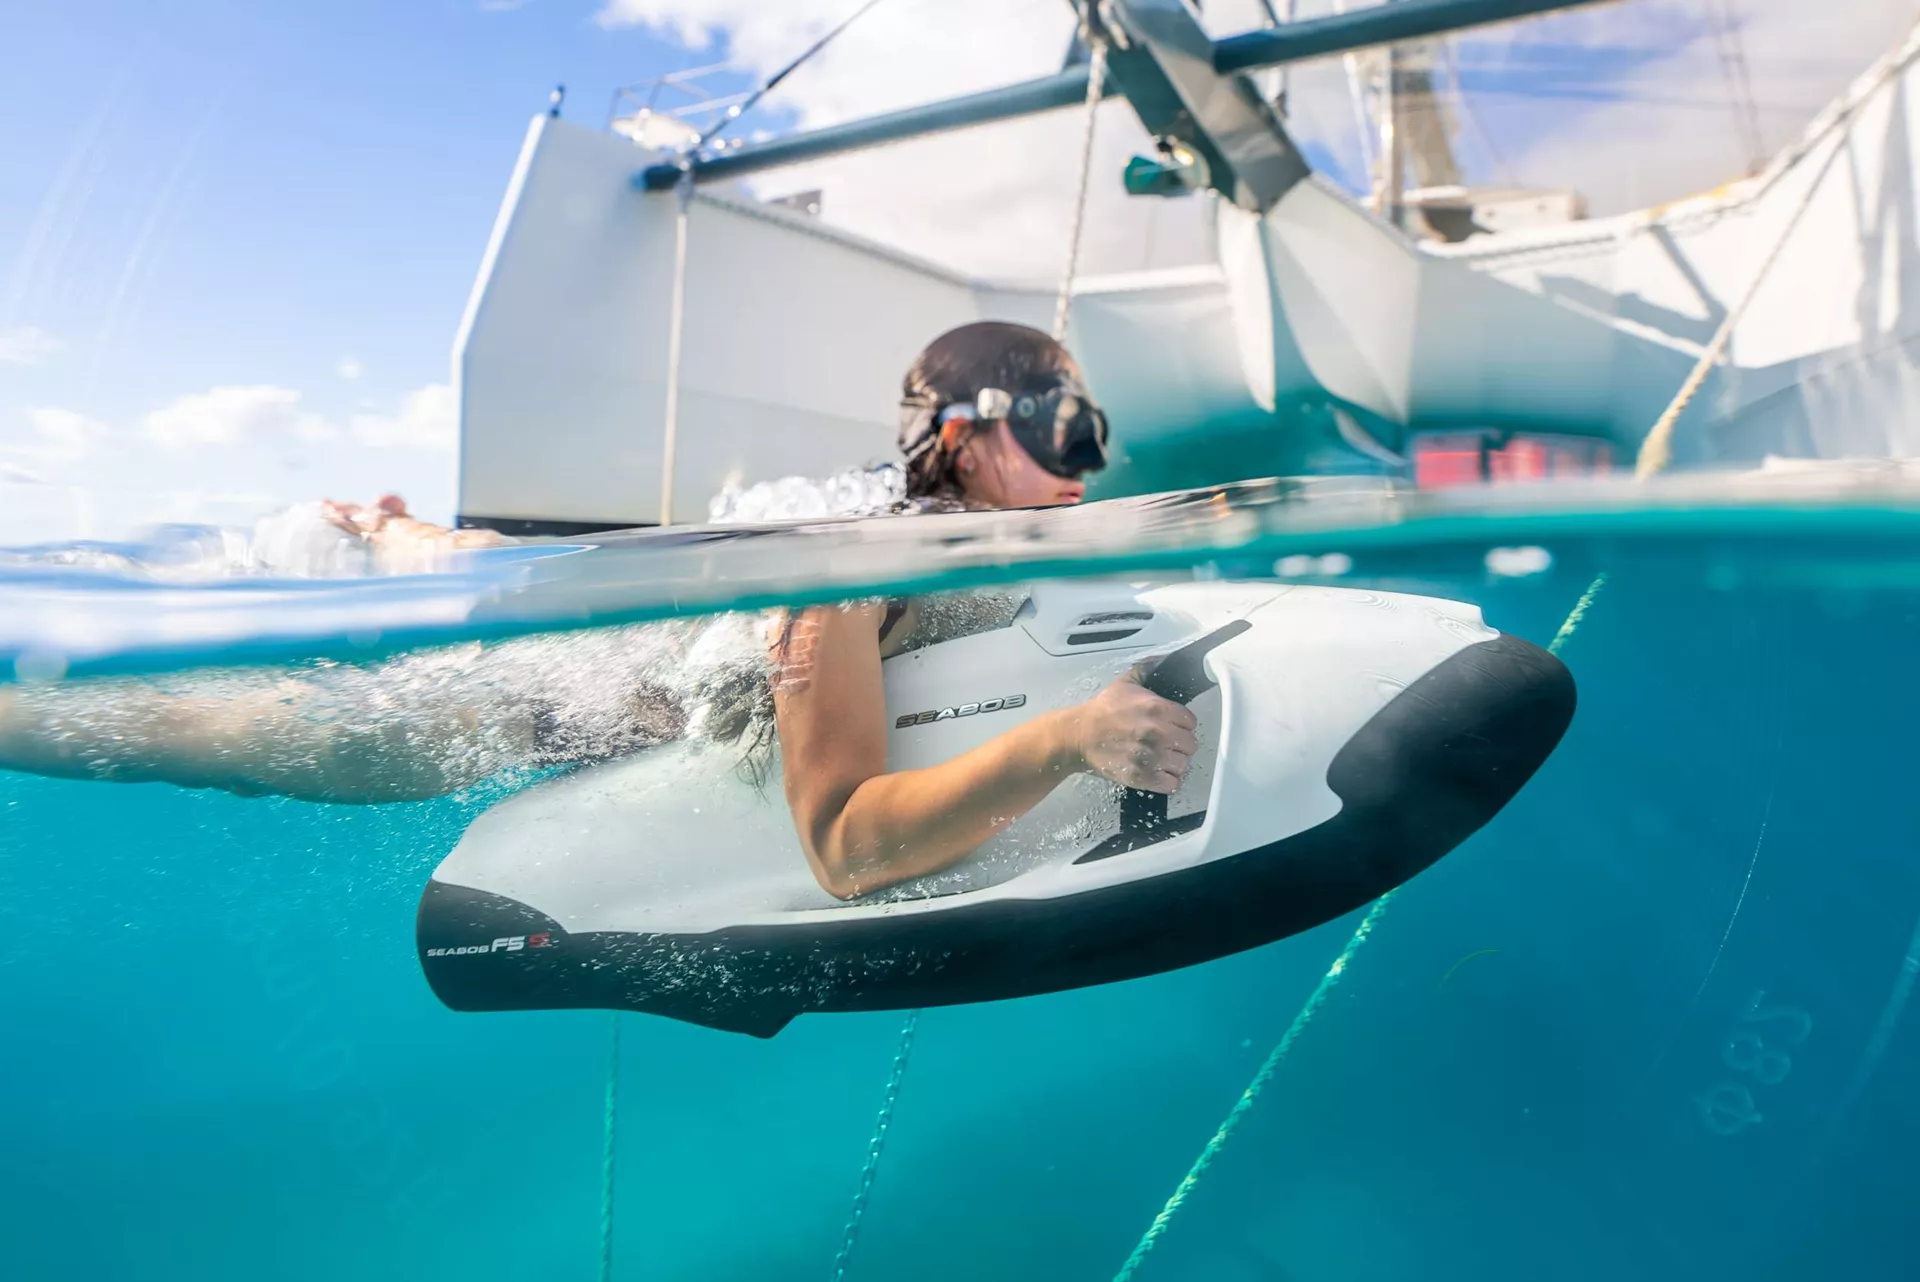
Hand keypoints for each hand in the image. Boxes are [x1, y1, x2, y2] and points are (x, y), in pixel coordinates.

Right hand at [1061, 669, 1198, 793]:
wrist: (1078, 737)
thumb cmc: (1101, 711)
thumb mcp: (1124, 684)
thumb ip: (1146, 669)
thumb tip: (1159, 657)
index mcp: (1157, 708)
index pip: (1191, 722)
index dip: (1182, 725)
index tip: (1173, 727)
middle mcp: (1158, 733)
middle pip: (1190, 744)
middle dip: (1180, 744)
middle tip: (1167, 744)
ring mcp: (1151, 757)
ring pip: (1183, 765)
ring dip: (1174, 763)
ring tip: (1162, 759)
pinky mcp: (1142, 776)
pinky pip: (1172, 784)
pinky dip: (1168, 781)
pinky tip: (1158, 773)